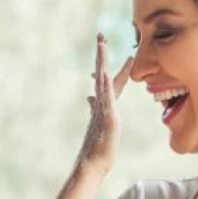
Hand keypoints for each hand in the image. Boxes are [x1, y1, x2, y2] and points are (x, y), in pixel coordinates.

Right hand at [77, 33, 132, 175]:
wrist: (93, 163)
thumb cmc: (99, 146)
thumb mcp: (102, 123)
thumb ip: (97, 108)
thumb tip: (90, 97)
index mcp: (103, 103)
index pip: (105, 77)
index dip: (105, 60)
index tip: (103, 44)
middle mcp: (101, 103)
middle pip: (102, 73)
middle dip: (101, 54)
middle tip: (100, 35)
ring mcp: (103, 109)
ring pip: (102, 81)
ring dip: (102, 63)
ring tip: (102, 46)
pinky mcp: (106, 118)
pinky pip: (106, 99)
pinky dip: (104, 86)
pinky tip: (105, 74)